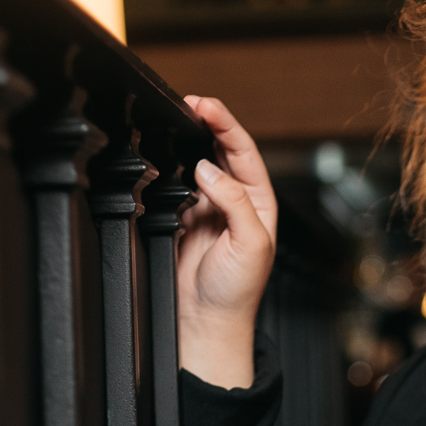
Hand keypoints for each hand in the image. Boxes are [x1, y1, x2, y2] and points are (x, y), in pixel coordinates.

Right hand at [177, 95, 276, 388]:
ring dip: (187, 142)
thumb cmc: (237, 290)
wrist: (208, 320)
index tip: (205, 107)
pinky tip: (165, 156)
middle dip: (206, 123)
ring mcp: (210, 207)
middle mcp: (237, 200)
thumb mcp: (250, 242)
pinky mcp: (184, 218)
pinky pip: (177, 184)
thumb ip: (233, 200)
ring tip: (176, 122)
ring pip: (198, 162)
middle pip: (221, 149)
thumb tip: (208, 167)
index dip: (226, 125)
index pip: (244, 152)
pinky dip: (171, 168)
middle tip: (188, 104)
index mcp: (260, 202)